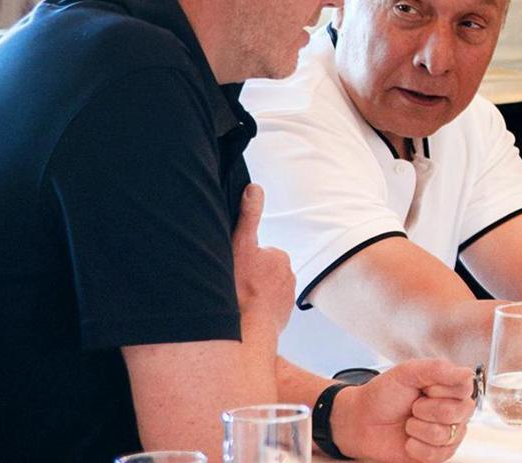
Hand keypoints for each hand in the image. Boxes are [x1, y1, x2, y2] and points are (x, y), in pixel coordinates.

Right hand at [231, 183, 293, 339]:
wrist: (246, 333)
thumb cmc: (240, 290)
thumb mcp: (240, 245)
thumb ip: (248, 215)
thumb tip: (254, 188)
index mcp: (279, 257)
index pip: (257, 253)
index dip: (241, 260)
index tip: (233, 270)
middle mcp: (288, 277)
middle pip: (260, 272)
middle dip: (248, 278)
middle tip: (233, 287)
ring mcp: (286, 299)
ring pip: (263, 292)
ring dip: (252, 295)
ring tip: (238, 302)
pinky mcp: (281, 319)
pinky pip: (266, 310)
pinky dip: (256, 311)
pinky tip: (245, 315)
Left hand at [329, 359, 476, 462]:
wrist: (361, 421)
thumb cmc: (384, 394)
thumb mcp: (407, 372)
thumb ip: (438, 369)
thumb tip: (468, 374)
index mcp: (450, 386)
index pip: (466, 386)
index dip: (441, 388)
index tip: (423, 387)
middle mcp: (455, 409)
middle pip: (459, 411)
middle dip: (427, 409)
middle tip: (413, 407)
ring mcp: (449, 433)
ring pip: (447, 434)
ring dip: (419, 429)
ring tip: (408, 424)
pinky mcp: (438, 454)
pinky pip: (438, 455)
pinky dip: (416, 448)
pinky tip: (408, 441)